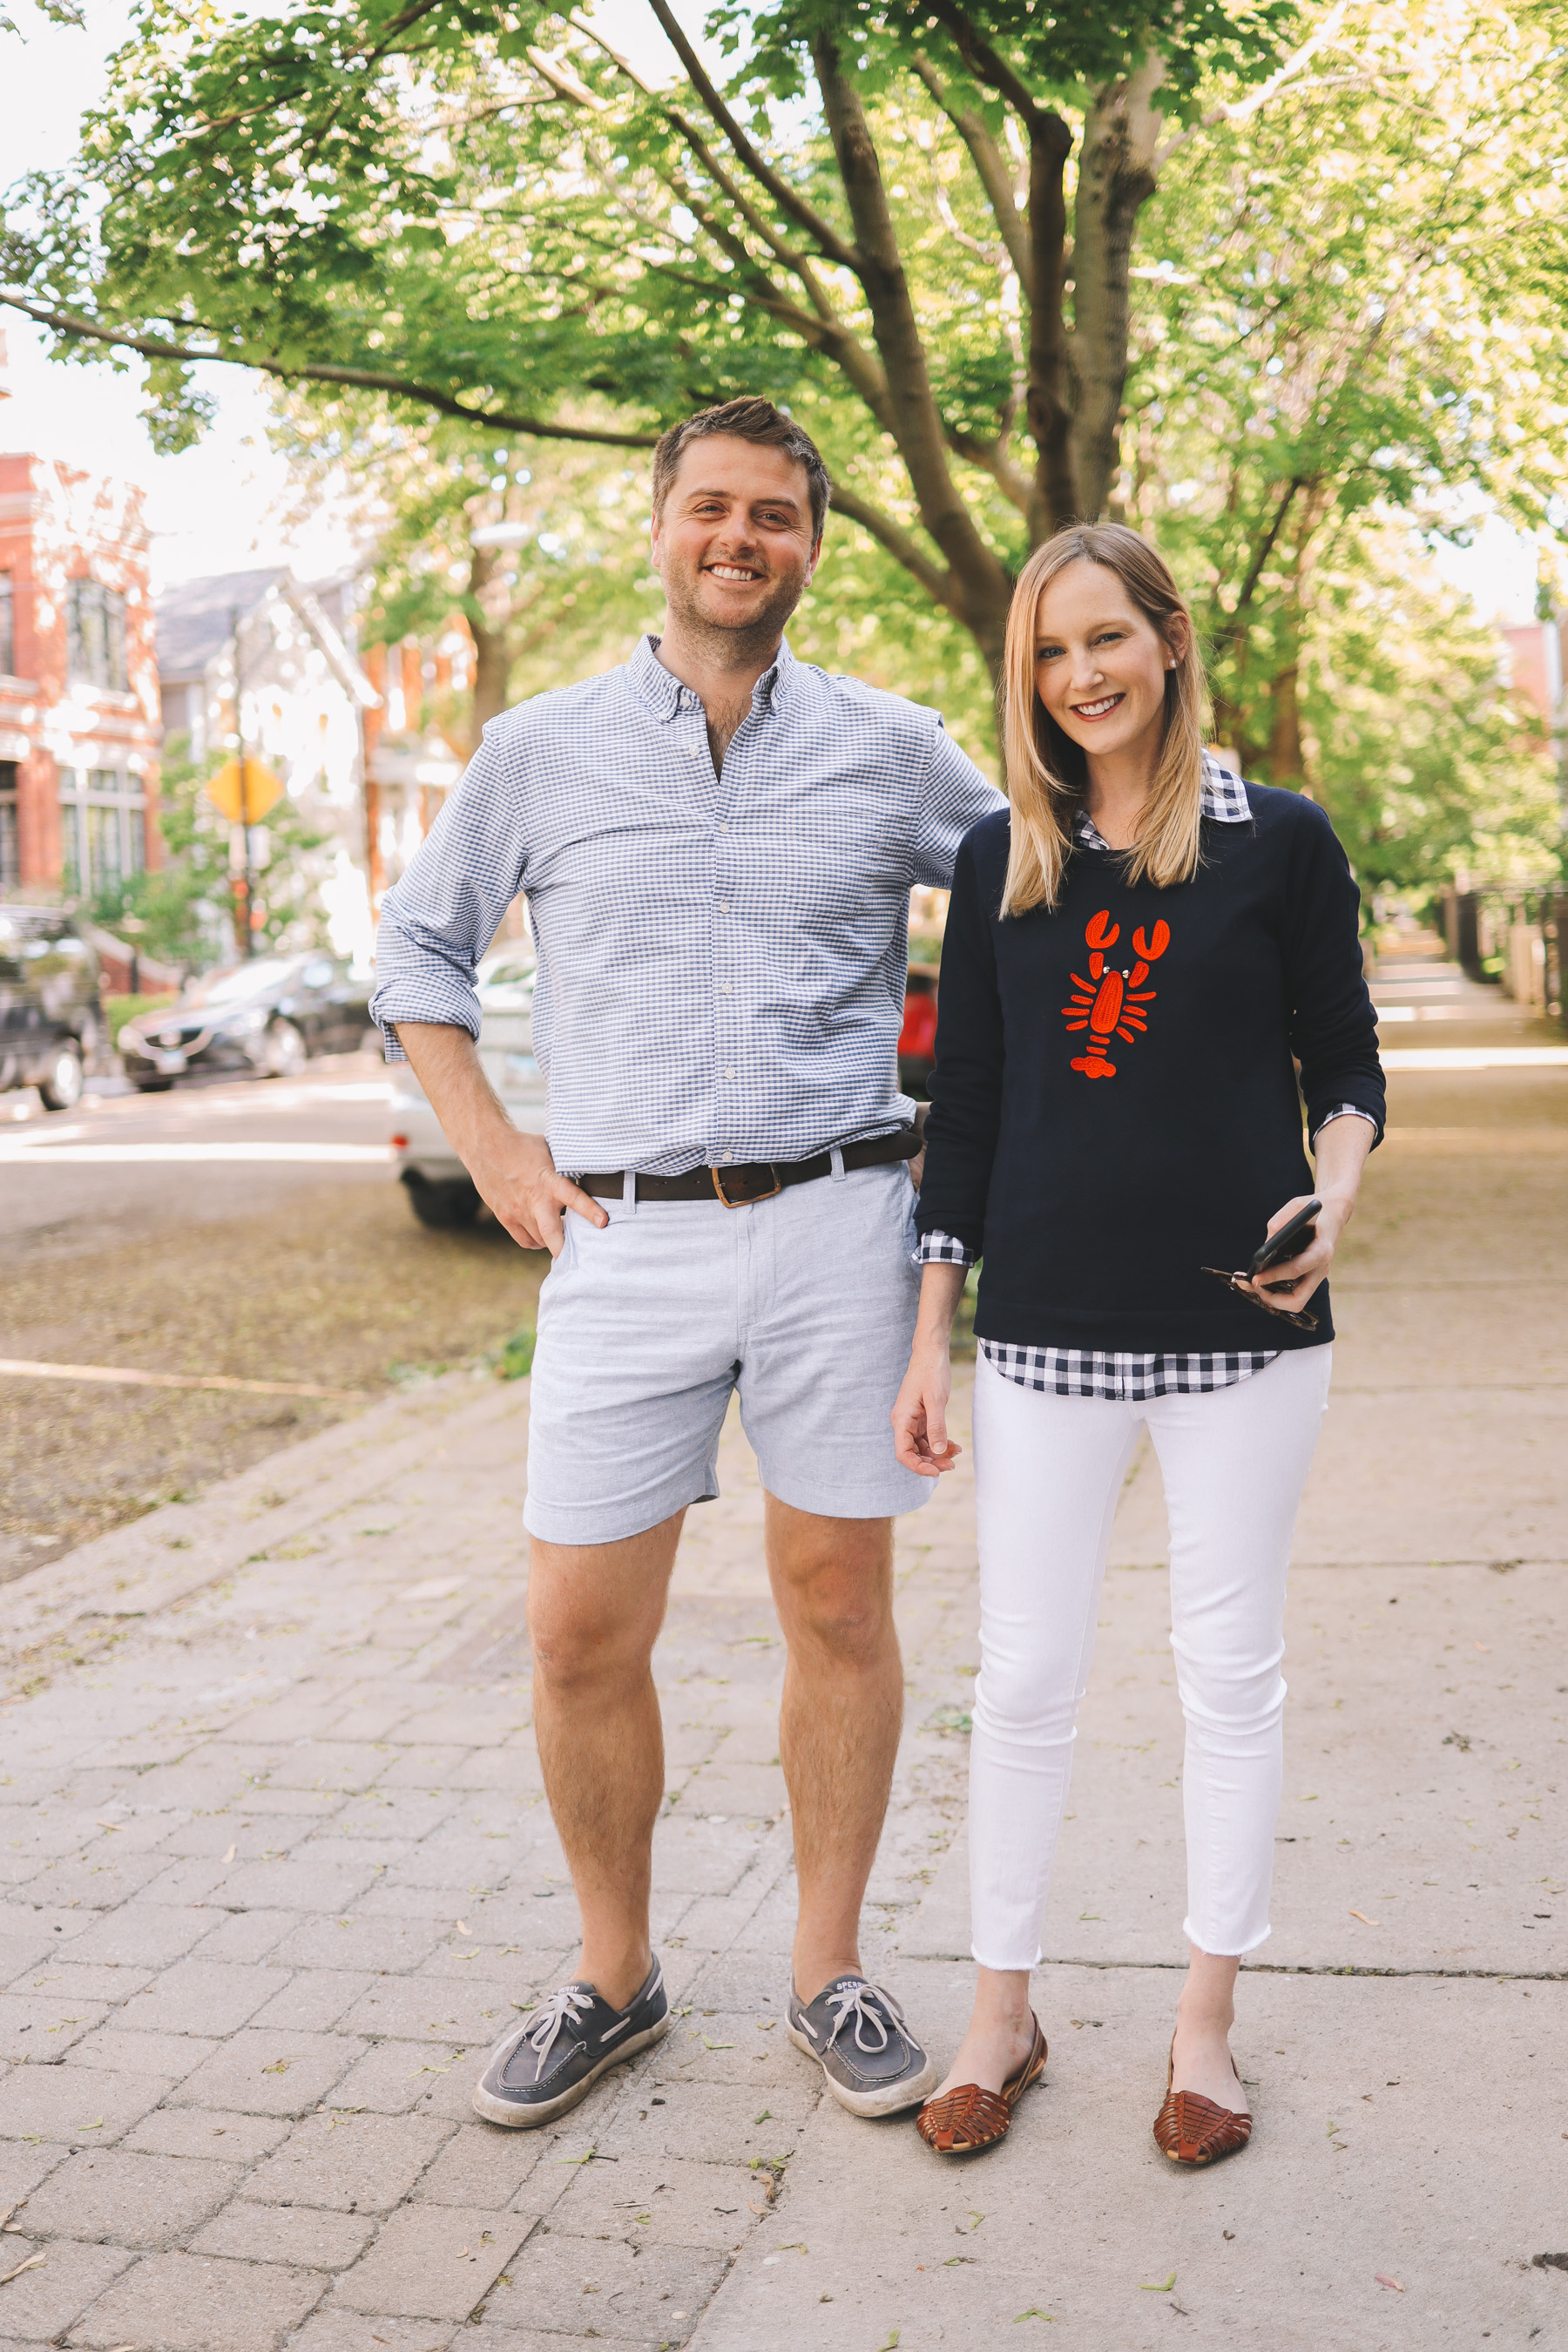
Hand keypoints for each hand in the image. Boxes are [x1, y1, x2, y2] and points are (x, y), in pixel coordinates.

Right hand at [471, 1128, 606, 1256]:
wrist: (486, 1147)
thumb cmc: (524, 1147)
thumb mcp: (552, 1151)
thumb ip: (569, 1167)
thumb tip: (593, 1168)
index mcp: (550, 1181)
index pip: (574, 1197)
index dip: (590, 1210)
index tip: (603, 1222)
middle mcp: (535, 1200)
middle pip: (551, 1233)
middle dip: (565, 1249)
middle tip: (580, 1258)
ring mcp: (518, 1211)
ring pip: (541, 1240)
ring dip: (554, 1241)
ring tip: (564, 1235)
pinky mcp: (505, 1217)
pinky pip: (525, 1241)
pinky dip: (537, 1242)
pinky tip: (544, 1235)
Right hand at [891, 1339, 962, 1476]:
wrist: (931, 1353)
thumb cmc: (930, 1372)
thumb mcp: (935, 1400)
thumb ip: (936, 1426)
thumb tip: (937, 1451)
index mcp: (901, 1420)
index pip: (903, 1453)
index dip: (918, 1466)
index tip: (936, 1472)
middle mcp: (904, 1423)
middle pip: (913, 1453)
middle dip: (932, 1462)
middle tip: (952, 1464)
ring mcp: (912, 1421)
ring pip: (922, 1447)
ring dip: (938, 1454)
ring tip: (956, 1452)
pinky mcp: (921, 1418)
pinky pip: (928, 1438)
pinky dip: (940, 1443)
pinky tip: (954, 1445)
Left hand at [1237, 1191, 1351, 1314]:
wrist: (1335, 1212)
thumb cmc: (1315, 1208)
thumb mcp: (1299, 1204)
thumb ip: (1283, 1218)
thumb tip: (1267, 1242)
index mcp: (1321, 1251)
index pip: (1295, 1270)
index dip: (1273, 1277)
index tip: (1254, 1279)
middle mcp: (1321, 1268)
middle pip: (1298, 1300)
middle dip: (1273, 1299)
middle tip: (1253, 1287)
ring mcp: (1317, 1275)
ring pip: (1296, 1301)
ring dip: (1273, 1298)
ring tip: (1253, 1285)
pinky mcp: (1310, 1276)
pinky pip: (1293, 1292)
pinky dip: (1276, 1291)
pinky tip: (1261, 1280)